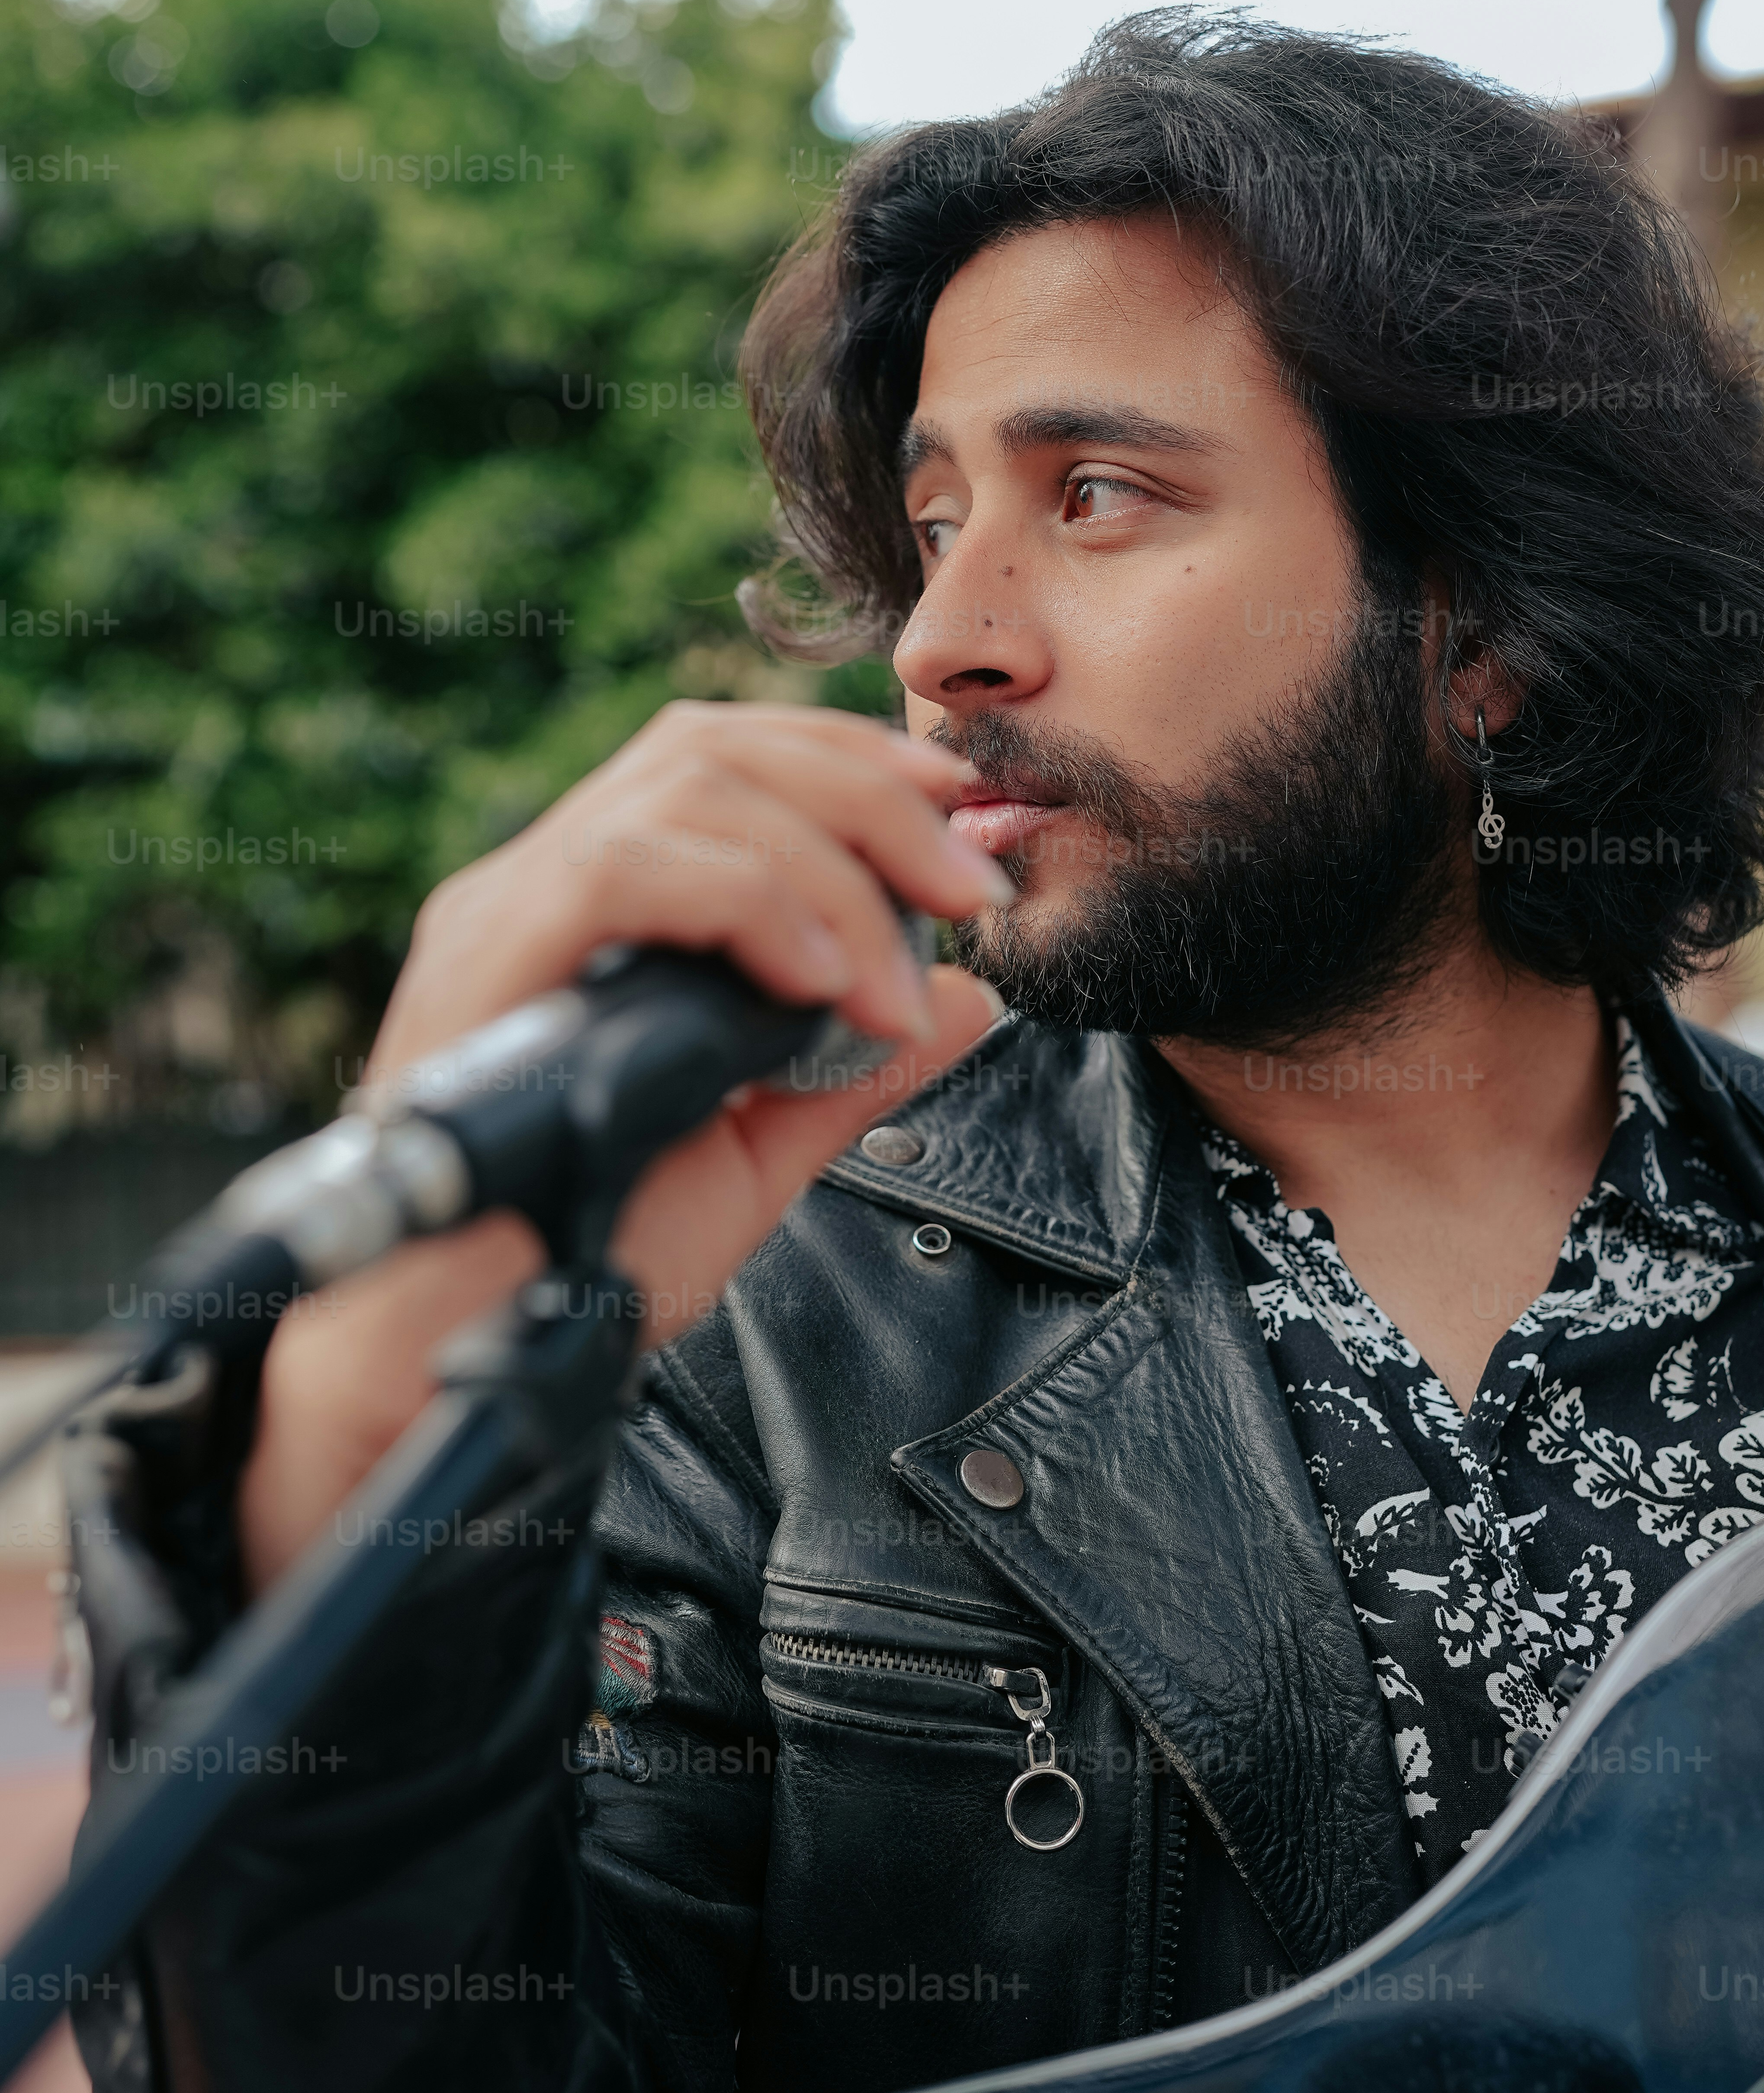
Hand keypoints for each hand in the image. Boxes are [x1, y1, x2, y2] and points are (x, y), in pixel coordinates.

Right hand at [240, 703, 1010, 1588]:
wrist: (466, 1346)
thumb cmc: (589, 1253)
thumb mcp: (757, 1152)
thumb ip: (851, 1072)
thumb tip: (967, 1002)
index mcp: (600, 909)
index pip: (723, 760)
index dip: (851, 763)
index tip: (957, 821)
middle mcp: (541, 882)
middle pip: (711, 746)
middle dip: (868, 796)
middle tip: (967, 891)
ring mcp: (503, 912)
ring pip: (682, 789)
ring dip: (829, 864)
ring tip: (896, 979)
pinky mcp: (481, 960)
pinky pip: (620, 867)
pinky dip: (744, 905)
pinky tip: (814, 984)